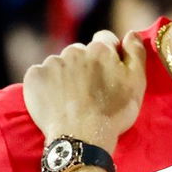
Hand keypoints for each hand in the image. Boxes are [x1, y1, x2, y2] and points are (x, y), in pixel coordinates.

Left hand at [24, 30, 146, 151]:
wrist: (81, 138)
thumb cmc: (113, 113)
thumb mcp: (136, 83)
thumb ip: (136, 53)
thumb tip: (131, 33)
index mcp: (100, 49)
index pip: (104, 39)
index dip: (108, 55)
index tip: (107, 73)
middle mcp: (74, 50)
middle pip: (80, 51)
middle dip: (84, 65)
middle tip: (88, 91)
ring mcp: (52, 62)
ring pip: (60, 64)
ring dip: (65, 76)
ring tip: (71, 100)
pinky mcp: (34, 77)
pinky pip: (41, 75)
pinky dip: (46, 85)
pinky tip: (55, 101)